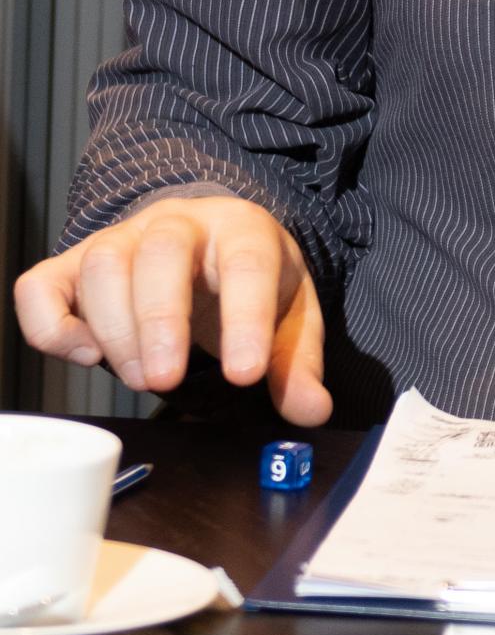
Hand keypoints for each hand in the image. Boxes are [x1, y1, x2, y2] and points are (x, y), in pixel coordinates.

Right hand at [14, 196, 330, 423]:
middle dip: (161, 319)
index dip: (246, 318)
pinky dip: (50, 326)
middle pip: (161, 252)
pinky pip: (41, 286)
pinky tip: (86, 355)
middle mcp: (178, 224)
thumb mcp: (289, 315)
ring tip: (145, 379)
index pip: (247, 262)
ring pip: (103, 264)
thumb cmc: (246, 280)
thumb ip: (297, 363)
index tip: (245, 375)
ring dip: (116, 331)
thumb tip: (311, 410)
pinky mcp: (74, 266)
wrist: (207, 240)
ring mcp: (122, 239)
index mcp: (241, 229)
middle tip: (165, 382)